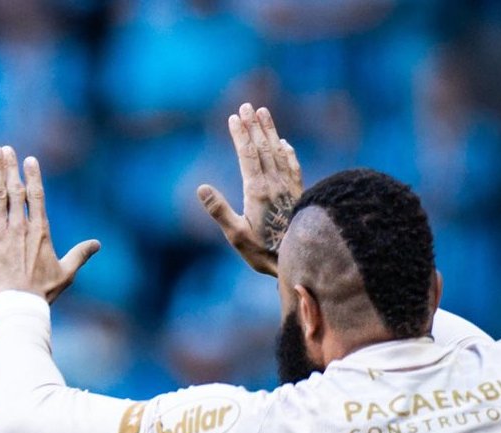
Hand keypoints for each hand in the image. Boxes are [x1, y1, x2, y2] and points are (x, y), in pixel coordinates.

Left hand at [0, 146, 99, 307]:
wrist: (19, 306)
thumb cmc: (42, 293)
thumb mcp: (66, 273)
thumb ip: (80, 255)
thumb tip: (97, 244)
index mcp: (40, 231)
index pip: (37, 196)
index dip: (33, 176)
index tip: (29, 159)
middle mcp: (20, 226)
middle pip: (15, 189)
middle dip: (10, 167)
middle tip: (5, 149)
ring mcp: (0, 232)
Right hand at [197, 103, 302, 276]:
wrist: (299, 258)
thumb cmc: (263, 251)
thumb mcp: (236, 235)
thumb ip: (219, 210)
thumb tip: (201, 188)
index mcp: (257, 191)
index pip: (247, 155)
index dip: (240, 135)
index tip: (234, 117)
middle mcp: (274, 184)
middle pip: (262, 147)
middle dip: (254, 125)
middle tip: (247, 105)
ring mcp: (288, 187)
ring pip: (278, 152)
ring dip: (270, 131)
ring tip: (264, 112)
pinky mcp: (298, 194)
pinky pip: (292, 166)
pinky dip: (287, 151)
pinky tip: (283, 143)